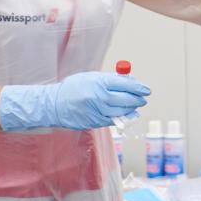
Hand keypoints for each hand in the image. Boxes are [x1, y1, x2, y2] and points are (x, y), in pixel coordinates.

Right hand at [0, 71, 150, 130]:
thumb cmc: (74, 88)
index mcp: (99, 83)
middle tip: (143, 98)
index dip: (138, 87)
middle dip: (138, 99)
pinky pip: (113, 120)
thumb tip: (130, 81)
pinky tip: (125, 114)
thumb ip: (111, 79)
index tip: (146, 89)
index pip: (125, 84)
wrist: (54, 105)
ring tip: (135, 105)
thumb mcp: (92, 77)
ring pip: (122, 112)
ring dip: (132, 109)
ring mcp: (97, 111)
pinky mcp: (95, 122)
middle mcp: (99, 97)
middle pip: (126, 99)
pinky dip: (121, 117)